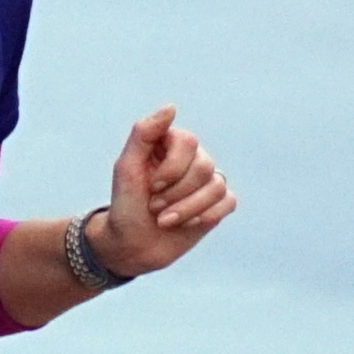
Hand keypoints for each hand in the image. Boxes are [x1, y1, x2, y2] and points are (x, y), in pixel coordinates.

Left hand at [88, 106, 237, 278]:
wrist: (131, 246)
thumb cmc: (126, 205)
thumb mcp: (126, 169)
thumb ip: (144, 134)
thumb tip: (171, 107)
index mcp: (170, 145)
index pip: (189, 142)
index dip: (171, 168)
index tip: (150, 187)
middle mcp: (192, 158)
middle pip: (204, 166)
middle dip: (176, 193)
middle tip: (154, 207)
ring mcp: (207, 181)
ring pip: (216, 187)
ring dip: (186, 210)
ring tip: (164, 220)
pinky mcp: (217, 204)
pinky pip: (228, 201)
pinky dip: (205, 216)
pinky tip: (186, 224)